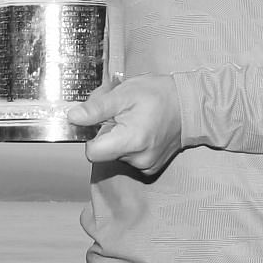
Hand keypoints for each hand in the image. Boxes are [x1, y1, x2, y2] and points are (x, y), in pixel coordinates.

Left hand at [67, 74, 182, 175]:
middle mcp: (138, 160)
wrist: (189, 104)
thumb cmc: (158, 94)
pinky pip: (128, 158)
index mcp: (131, 141)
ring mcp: (145, 166)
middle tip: (120, 112)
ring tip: (132, 118)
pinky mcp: (150, 168)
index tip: (99, 120)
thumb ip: (97, 108)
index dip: (90, 135)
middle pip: (104, 152)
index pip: (92, 152)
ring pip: (115, 154)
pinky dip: (129, 144)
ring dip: (118, 137)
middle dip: (106, 132)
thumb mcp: (124, 93)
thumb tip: (73, 117)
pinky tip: (140, 129)